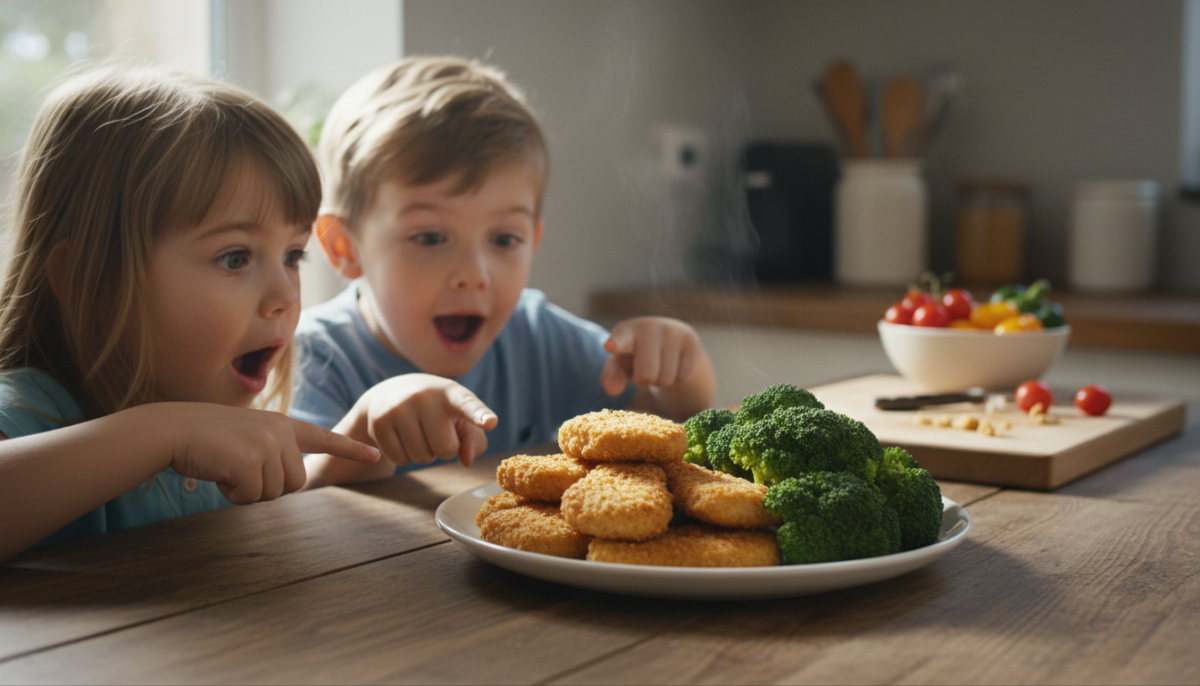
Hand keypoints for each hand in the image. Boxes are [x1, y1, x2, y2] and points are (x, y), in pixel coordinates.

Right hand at [166, 404, 379, 504]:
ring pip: (274, 492)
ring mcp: (267, 444)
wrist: (173, 430)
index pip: (322, 438)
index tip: (375, 455)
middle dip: (266, 486)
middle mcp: (280, 431)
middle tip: (238, 468)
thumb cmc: (206, 438)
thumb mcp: (248, 439)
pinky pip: (252, 496)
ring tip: (227, 466)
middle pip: (294, 483)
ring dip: (248, 491)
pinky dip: (234, 494)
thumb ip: (274, 453)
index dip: (349, 449)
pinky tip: (219, 472)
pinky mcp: (250, 460)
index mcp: (282, 424)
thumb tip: (292, 483)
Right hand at [355, 374, 497, 467]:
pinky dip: (404, 456)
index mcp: (450, 393)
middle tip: (434, 432)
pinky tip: (402, 438)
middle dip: (444, 449)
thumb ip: (473, 439)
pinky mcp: (379, 423)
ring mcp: (399, 408)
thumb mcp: (460, 418)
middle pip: (446, 449)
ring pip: (422, 457)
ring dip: (424, 454)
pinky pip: (400, 459)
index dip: (479, 415)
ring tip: (418, 432)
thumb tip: (466, 460)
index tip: (490, 422)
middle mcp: (423, 397)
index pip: (467, 405)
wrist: (390, 393)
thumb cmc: (437, 410)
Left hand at [601, 317, 701, 396]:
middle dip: (644, 380)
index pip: (620, 340)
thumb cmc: (636, 354)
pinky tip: (673, 363)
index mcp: (625, 332)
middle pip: (647, 375)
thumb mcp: (621, 364)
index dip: (616, 344)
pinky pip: (683, 376)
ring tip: (659, 363)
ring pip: (666, 379)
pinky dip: (677, 377)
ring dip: (661, 380)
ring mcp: (672, 331)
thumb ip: (612, 376)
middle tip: (644, 368)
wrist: (667, 339)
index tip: (610, 346)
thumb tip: (612, 390)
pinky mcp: (691, 340)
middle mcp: (649, 327)